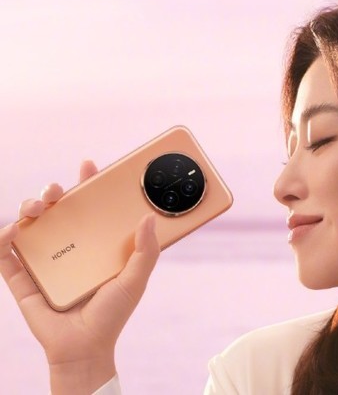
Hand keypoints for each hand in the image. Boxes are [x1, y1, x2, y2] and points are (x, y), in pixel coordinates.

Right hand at [0, 160, 160, 393]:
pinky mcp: (24, 277)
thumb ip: (146, 251)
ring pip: (31, 224)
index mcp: (95, 243)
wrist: (85, 347)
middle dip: (53, 191)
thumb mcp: (135, 280)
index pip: (91, 207)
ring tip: (36, 208)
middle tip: (58, 190)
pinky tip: (14, 231)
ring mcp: (46, 260)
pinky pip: (7, 254)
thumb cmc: (112, 313)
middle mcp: (70, 246)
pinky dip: (5, 239)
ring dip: (29, 209)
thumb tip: (149, 218)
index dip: (88, 184)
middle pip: (58, 210)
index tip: (89, 165)